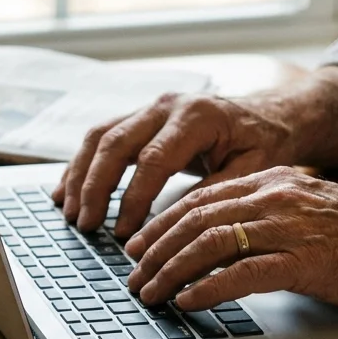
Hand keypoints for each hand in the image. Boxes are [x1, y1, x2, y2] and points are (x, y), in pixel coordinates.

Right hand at [51, 92, 295, 236]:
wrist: (270, 113)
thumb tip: (175, 222)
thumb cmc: (266, 142)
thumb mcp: (253, 168)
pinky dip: (81, 165)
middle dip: (95, 188)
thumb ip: (215, 190)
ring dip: (80, 176)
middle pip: (115, 143)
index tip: (123, 232)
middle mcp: (167, 106)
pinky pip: (101, 137)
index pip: (153, 159)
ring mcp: (150, 108)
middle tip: (86, 225)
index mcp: (197, 116)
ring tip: (70, 213)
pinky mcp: (140, 117)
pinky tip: (66, 192)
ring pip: (100, 137)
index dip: (133, 198)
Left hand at [123, 167, 337, 312]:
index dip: (160, 224)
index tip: (136, 247)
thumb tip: (219, 244)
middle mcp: (277, 196)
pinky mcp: (306, 260)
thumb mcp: (308, 215)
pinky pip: (242, 272)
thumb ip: (267, 220)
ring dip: (170, 271)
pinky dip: (206, 288)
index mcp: (275, 181)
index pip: (200, 199)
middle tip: (131, 277)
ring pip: (209, 243)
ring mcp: (291, 227)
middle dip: (154, 250)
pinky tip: (187, 301)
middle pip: (194, 218)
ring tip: (149, 294)